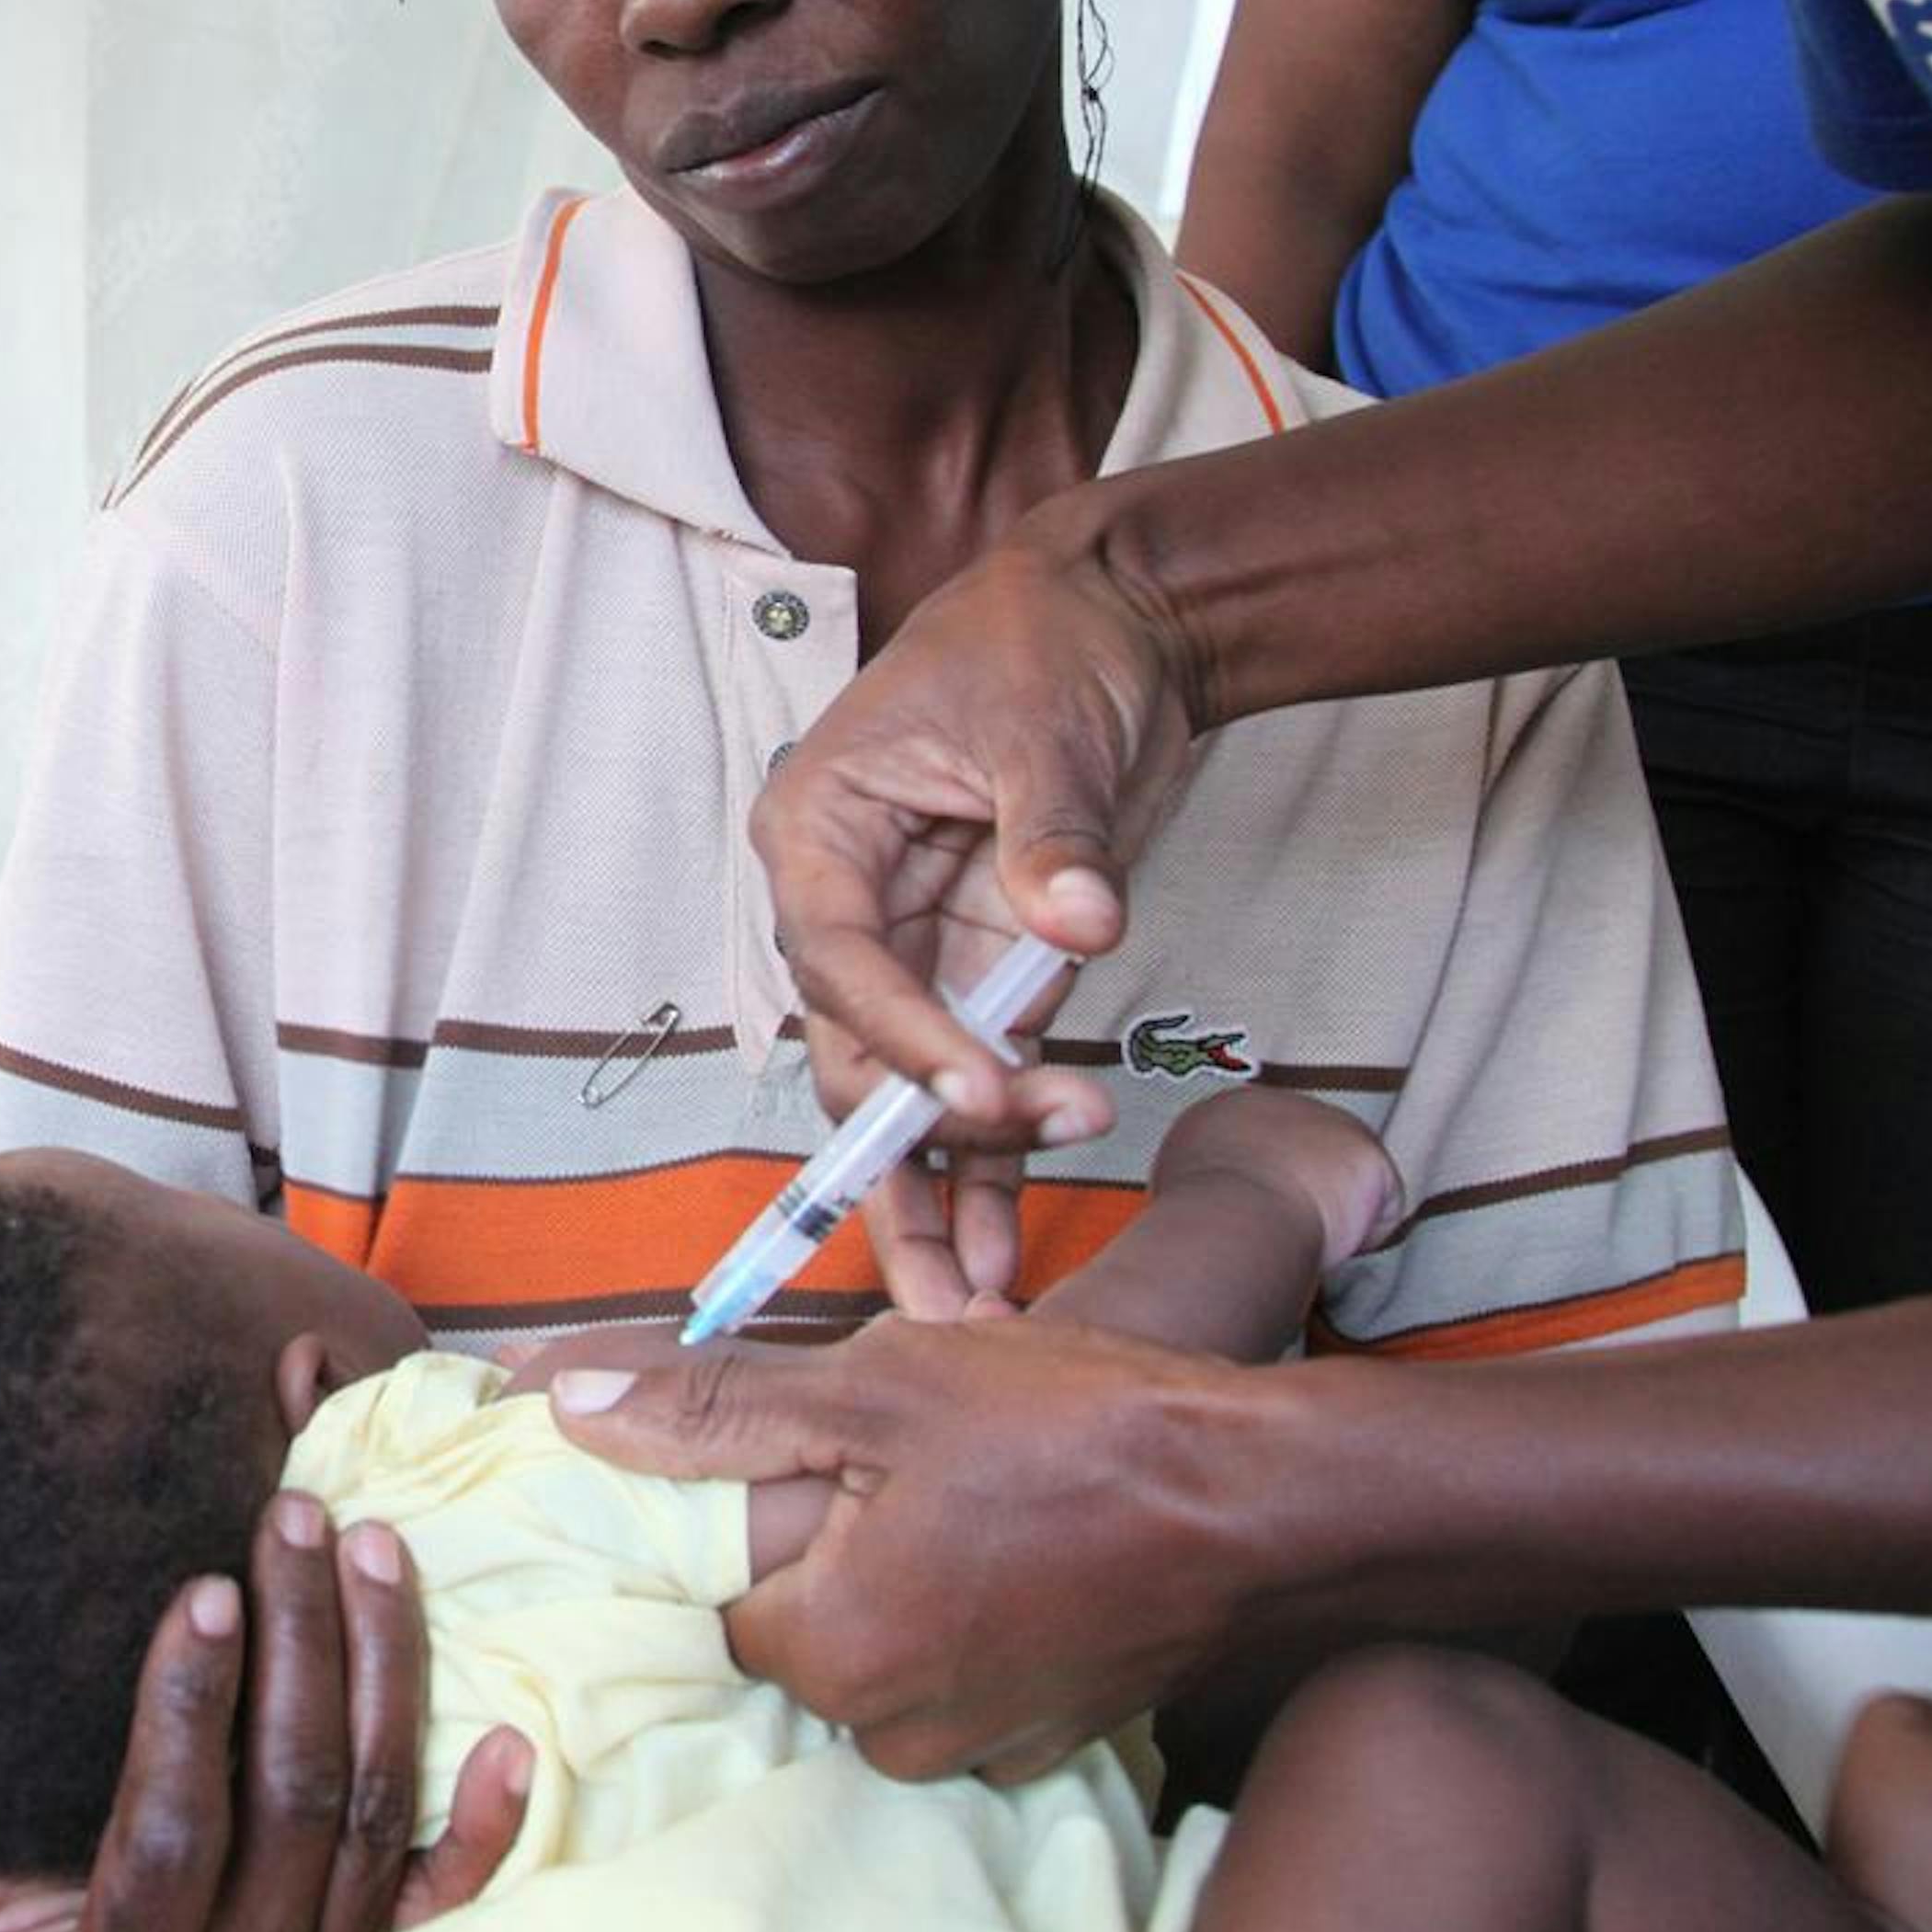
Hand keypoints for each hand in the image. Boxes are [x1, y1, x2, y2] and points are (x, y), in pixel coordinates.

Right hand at [0, 1497, 532, 1931]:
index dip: (187, 1712)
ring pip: (373, 1819)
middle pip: (293, 1801)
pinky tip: (509, 1735)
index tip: (200, 1587)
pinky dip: (482, 1824)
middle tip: (291, 1504)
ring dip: (387, 1673)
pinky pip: (448, 1904)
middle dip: (301, 1641)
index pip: (168, 1832)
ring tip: (368, 1539)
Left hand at [551, 1317, 1276, 1784]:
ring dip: (899, 1572)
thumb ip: (713, 1407)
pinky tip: (1016, 1536)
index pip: (710, 1597)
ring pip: (880, 1650)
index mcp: (829, 1651)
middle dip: (824, 1543)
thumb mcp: (873, 1385)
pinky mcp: (1051, 1736)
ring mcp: (981, 1745)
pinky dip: (971, 1607)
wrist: (1267, 1499)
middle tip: (892, 1455)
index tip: (788, 1453)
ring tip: (963, 1487)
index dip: (734, 1515)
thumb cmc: (1072, 1429)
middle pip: (795, 1630)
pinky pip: (962, 1670)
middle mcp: (892, 1730)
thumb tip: (567, 1405)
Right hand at [758, 529, 1194, 1299]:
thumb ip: (1057, 834)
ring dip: (935, 1198)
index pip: (841, 958)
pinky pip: (973, 1090)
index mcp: (819, 831)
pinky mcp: (983, 984)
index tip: (989, 1090)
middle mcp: (847, 906)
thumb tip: (1077, 924)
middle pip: (853, 1056)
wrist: (1112, 624)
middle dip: (905, 1160)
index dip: (908, 1036)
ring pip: (901, 1098)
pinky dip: (988, 1168)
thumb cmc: (1046, 645)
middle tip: (961, 1268)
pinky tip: (1000, 1260)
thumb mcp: (1048, 726)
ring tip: (977, 1307)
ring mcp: (917, 954)